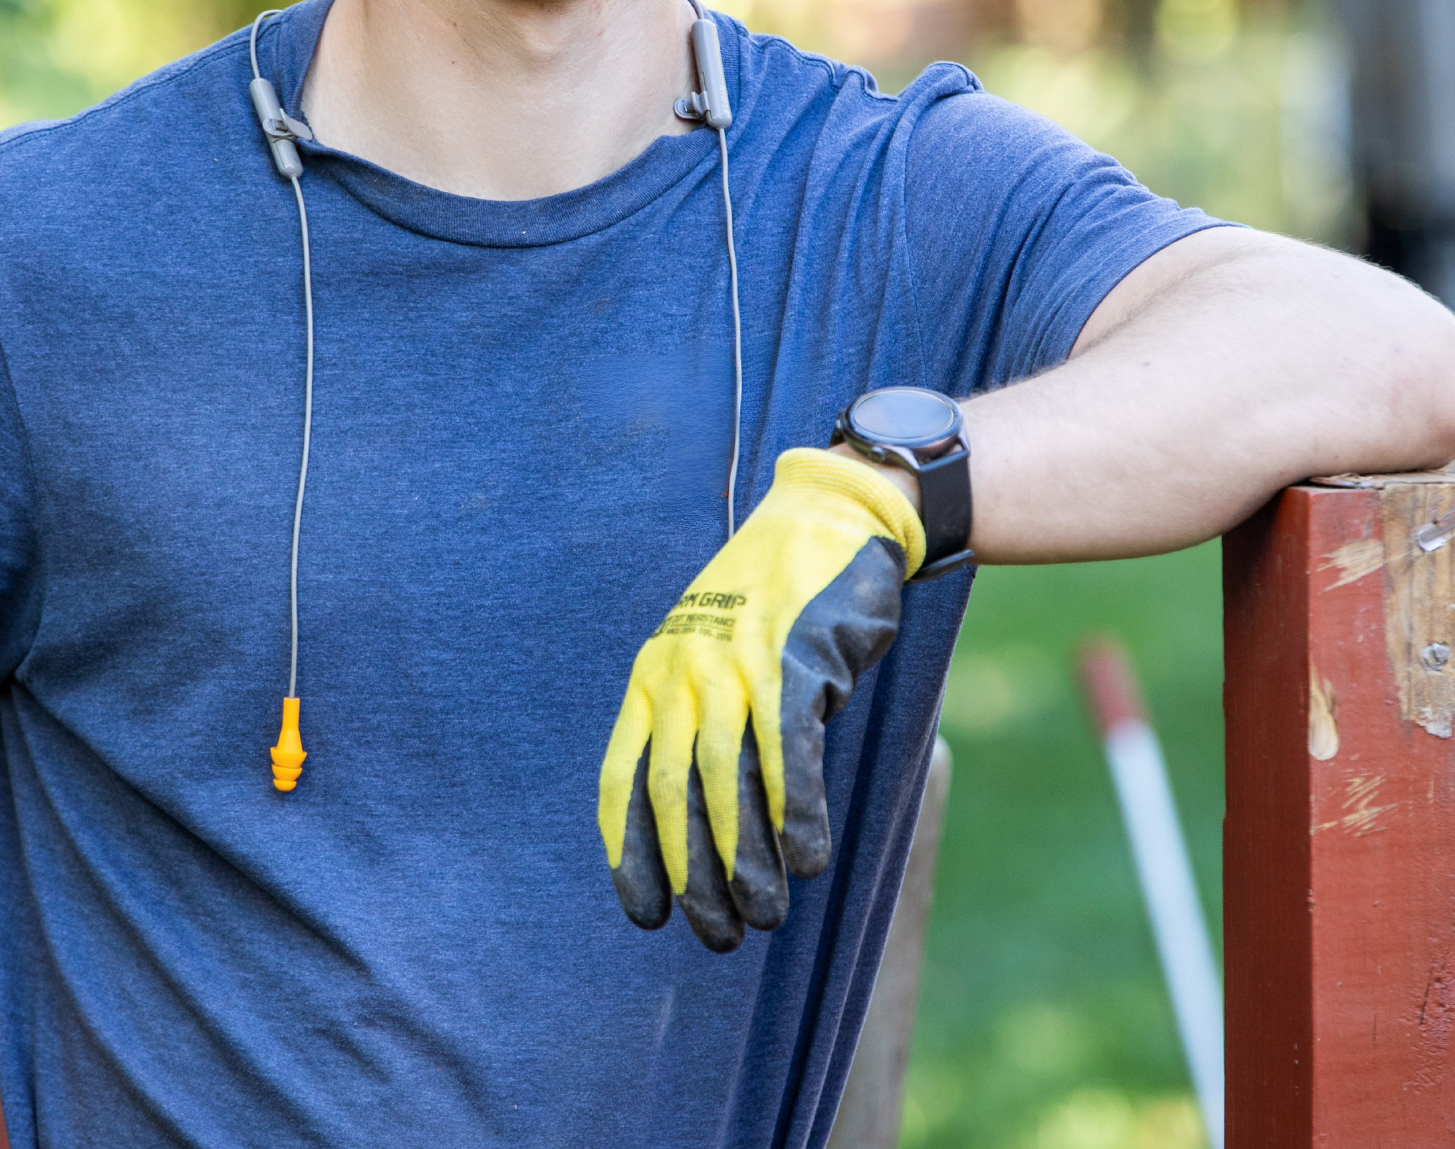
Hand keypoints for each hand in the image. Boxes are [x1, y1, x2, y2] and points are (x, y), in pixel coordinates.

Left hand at [598, 448, 923, 951]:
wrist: (831, 516)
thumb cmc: (775, 598)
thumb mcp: (711, 648)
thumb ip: (698, 716)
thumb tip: (701, 820)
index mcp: (654, 673)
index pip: (624, 778)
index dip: (632, 852)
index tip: (647, 914)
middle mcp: (683, 671)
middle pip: (676, 794)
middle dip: (694, 875)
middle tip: (718, 937)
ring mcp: (735, 664)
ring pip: (728, 785)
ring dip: (746, 861)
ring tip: (765, 918)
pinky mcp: (791, 661)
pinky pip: (787, 754)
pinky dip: (795, 813)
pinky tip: (808, 861)